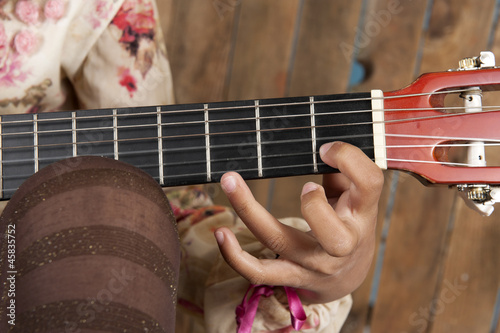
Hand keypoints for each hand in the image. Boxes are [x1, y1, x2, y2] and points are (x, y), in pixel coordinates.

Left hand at [214, 142, 383, 302]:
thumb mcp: (354, 199)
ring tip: (230, 181)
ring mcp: (313, 263)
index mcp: (361, 214)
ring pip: (280, 243)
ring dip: (250, 211)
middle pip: (332, 235)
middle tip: (305, 185)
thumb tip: (317, 143)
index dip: (349, 160)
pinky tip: (221, 233)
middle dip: (313, 207)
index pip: (369, 185)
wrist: (346, 276)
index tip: (325, 148)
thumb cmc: (348, 224)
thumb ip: (340, 172)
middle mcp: (342, 244)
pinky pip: (259, 272)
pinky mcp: (289, 275)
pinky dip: (235, 255)